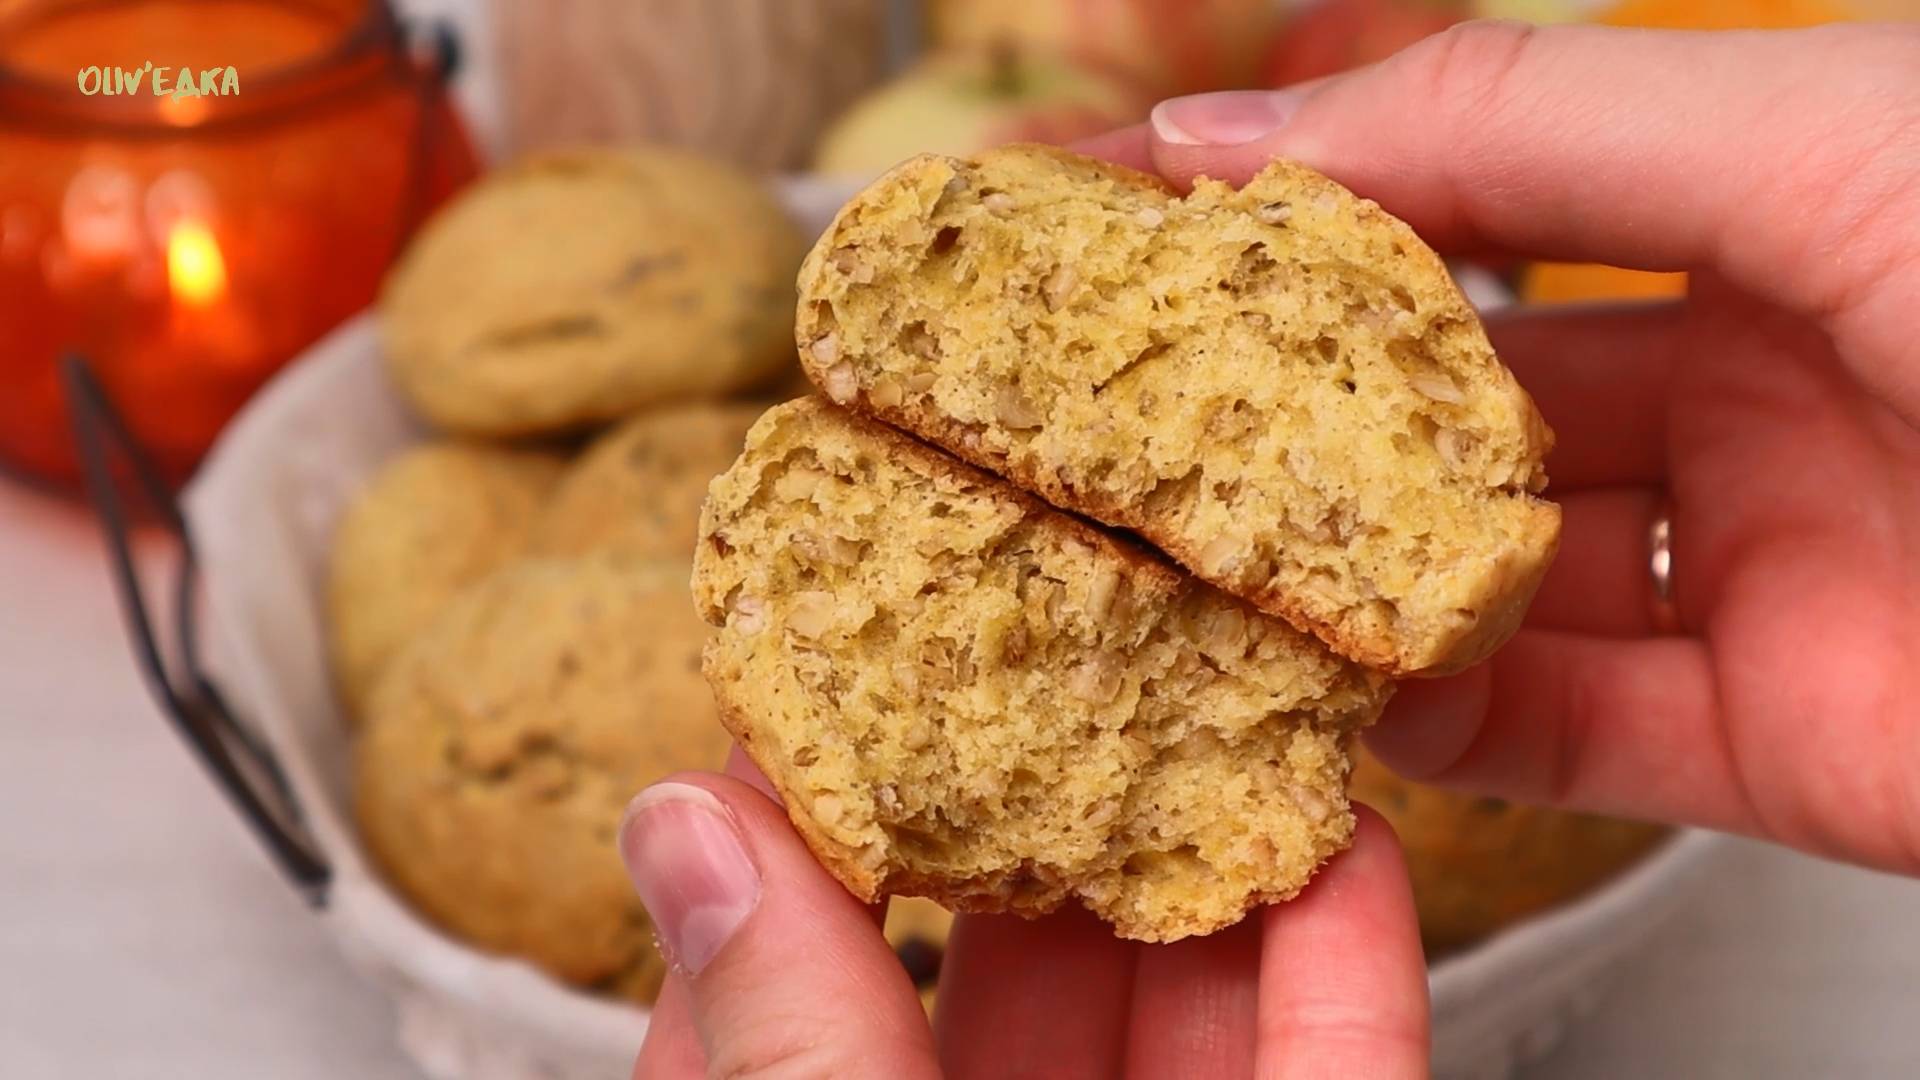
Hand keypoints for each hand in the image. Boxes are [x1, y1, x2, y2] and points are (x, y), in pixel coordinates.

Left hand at [620, 754, 1426, 1078]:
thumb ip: (783, 1039)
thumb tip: (679, 825)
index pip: (781, 1005)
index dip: (803, 847)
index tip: (830, 696)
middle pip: (1012, 986)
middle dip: (1044, 820)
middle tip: (1055, 652)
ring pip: (1186, 1019)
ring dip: (1211, 864)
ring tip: (1220, 698)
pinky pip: (1340, 1077)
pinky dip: (1354, 973)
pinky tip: (1354, 844)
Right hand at [1078, 21, 1919, 874]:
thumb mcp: (1810, 138)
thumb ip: (1509, 125)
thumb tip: (1234, 133)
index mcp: (1769, 208)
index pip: (1476, 207)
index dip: (1303, 216)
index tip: (1131, 238)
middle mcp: (1759, 385)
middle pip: (1466, 410)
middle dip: (1299, 421)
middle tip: (1133, 431)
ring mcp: (1770, 569)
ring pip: (1494, 584)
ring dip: (1350, 589)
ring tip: (1191, 578)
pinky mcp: (1790, 742)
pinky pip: (1568, 733)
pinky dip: (1445, 725)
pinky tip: (1341, 697)